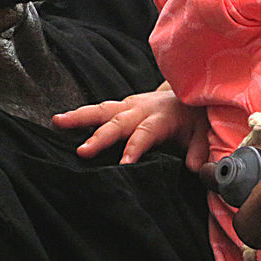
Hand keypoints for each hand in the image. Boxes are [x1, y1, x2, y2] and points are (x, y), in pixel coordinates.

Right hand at [52, 87, 208, 169]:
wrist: (187, 93)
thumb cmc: (193, 116)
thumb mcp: (203, 132)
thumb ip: (199, 149)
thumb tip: (194, 167)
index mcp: (161, 117)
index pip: (145, 133)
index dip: (134, 148)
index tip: (123, 164)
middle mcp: (141, 109)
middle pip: (117, 122)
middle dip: (99, 137)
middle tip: (82, 151)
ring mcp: (128, 105)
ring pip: (101, 110)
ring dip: (79, 117)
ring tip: (57, 121)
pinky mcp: (120, 105)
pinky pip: (98, 110)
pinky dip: (79, 115)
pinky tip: (60, 121)